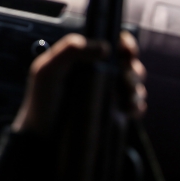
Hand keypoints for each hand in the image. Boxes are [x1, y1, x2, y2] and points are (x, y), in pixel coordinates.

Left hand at [11, 31, 146, 135]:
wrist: (43, 137)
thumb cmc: (42, 100)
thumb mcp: (48, 70)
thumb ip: (69, 50)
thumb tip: (104, 47)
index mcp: (85, 57)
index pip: (112, 42)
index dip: (124, 43)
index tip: (127, 50)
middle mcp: (99, 72)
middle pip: (129, 63)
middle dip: (134, 69)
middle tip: (126, 78)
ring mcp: (108, 93)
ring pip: (135, 84)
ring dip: (136, 88)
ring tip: (127, 97)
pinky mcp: (115, 113)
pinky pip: (136, 106)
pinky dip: (137, 106)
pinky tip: (128, 109)